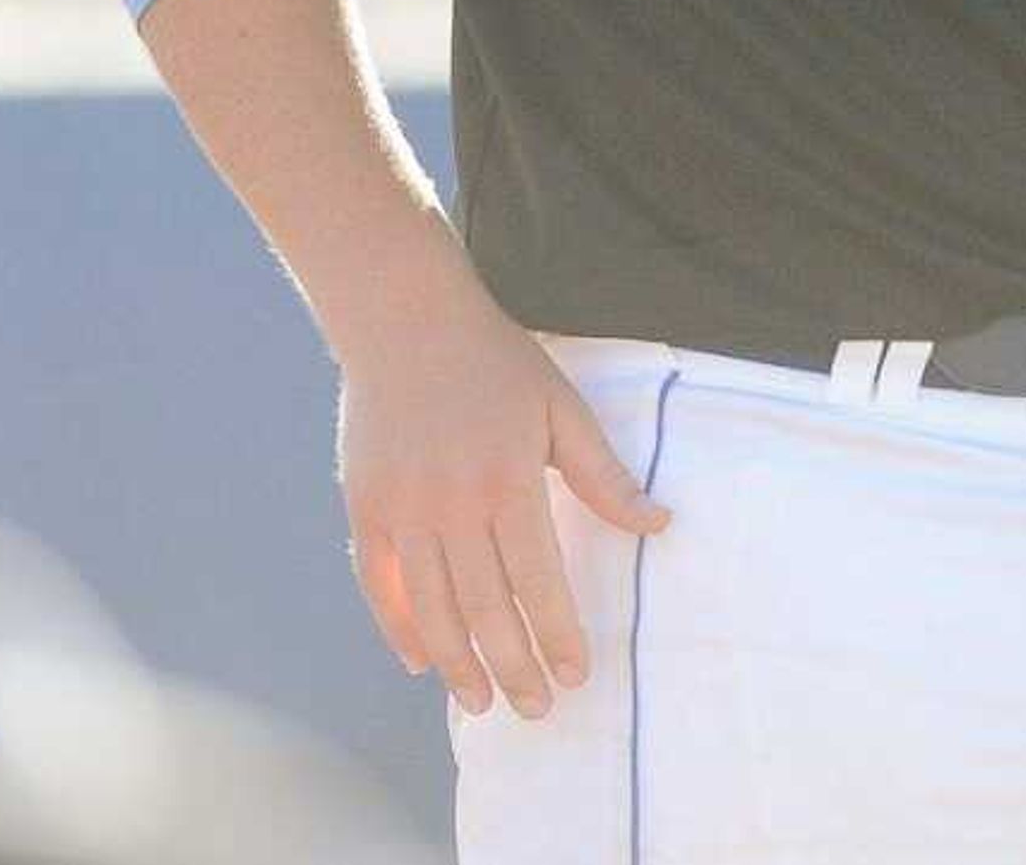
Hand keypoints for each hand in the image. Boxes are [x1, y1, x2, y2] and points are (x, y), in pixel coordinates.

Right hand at [336, 288, 667, 719]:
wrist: (403, 317)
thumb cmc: (494, 362)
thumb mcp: (560, 407)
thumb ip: (604, 474)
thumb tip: (660, 524)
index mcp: (508, 480)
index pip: (538, 582)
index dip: (557, 636)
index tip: (576, 676)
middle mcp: (451, 503)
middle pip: (484, 609)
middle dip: (513, 668)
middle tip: (536, 709)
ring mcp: (402, 508)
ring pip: (431, 609)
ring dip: (458, 665)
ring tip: (483, 702)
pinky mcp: (365, 506)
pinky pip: (380, 583)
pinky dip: (399, 628)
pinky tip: (423, 661)